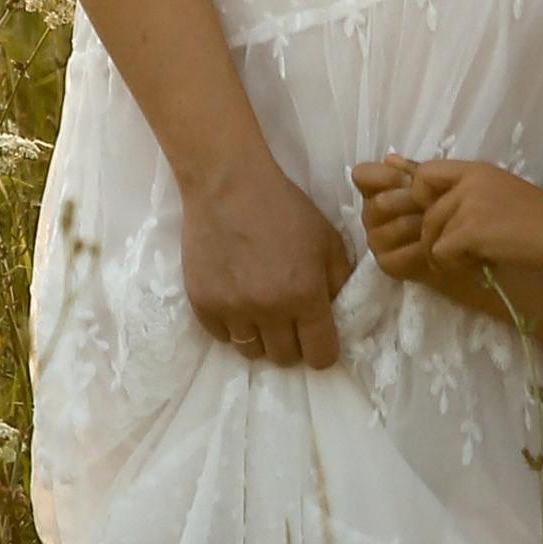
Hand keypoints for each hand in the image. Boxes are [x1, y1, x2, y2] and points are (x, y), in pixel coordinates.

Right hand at [180, 159, 351, 371]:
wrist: (229, 185)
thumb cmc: (285, 209)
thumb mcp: (328, 241)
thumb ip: (339, 283)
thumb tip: (339, 317)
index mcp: (305, 296)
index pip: (321, 355)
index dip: (324, 350)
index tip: (319, 337)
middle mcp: (269, 311)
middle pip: (285, 358)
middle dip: (293, 343)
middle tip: (290, 318)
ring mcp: (232, 310)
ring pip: (252, 351)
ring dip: (262, 337)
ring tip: (262, 309)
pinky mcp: (202, 304)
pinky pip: (222, 336)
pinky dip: (233, 326)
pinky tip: (237, 299)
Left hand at [356, 154, 542, 279]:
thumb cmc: (538, 217)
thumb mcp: (498, 192)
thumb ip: (469, 195)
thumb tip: (438, 214)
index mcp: (473, 169)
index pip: (424, 174)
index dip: (422, 198)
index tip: (442, 218)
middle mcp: (467, 181)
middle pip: (426, 214)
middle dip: (436, 239)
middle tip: (462, 252)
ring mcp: (468, 204)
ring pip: (432, 236)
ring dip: (448, 255)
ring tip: (474, 259)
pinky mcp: (471, 230)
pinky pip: (441, 253)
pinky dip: (455, 265)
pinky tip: (480, 264)